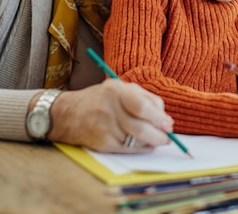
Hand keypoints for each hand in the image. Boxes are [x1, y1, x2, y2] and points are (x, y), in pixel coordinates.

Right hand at [48, 79, 173, 152]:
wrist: (68, 114)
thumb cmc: (103, 99)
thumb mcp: (122, 88)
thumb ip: (146, 99)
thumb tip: (166, 120)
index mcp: (117, 91)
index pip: (143, 107)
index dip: (159, 118)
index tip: (168, 125)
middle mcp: (109, 109)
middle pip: (141, 128)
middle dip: (159, 136)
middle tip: (167, 138)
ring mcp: (105, 127)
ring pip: (136, 141)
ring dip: (151, 143)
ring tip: (155, 140)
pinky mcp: (102, 143)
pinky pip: (128, 150)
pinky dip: (139, 149)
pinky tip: (142, 144)